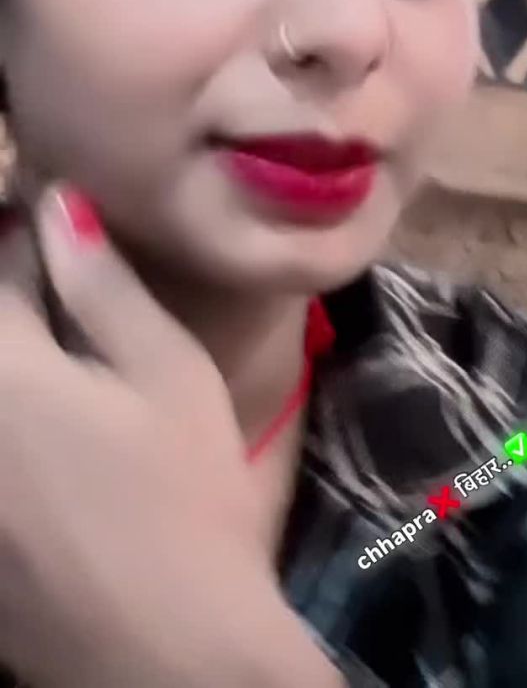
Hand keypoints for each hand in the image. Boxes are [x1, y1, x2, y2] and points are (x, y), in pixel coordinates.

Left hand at [0, 186, 316, 687]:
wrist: (163, 650)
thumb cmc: (186, 497)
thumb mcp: (169, 375)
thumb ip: (106, 286)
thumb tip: (61, 206)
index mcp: (6, 364)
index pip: (5, 263)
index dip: (32, 233)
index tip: (56, 219)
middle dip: (12, 285)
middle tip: (50, 273)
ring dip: (12, 343)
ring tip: (52, 353)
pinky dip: (12, 403)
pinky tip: (44, 418)